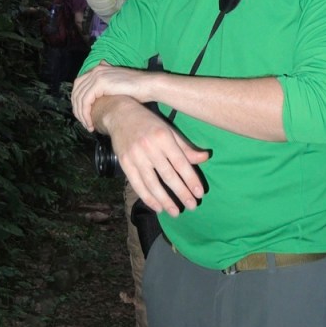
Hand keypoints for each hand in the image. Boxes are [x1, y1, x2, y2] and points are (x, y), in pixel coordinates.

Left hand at [72, 62, 154, 130]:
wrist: (147, 85)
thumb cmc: (136, 89)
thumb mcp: (116, 86)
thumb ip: (106, 87)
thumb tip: (98, 94)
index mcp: (99, 69)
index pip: (79, 85)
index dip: (77, 101)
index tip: (83, 115)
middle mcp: (96, 70)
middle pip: (76, 91)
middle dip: (77, 109)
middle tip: (84, 123)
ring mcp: (97, 75)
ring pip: (79, 98)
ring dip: (81, 115)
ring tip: (88, 126)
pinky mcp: (100, 83)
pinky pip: (85, 101)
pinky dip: (85, 114)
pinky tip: (90, 123)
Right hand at [100, 98, 209, 215]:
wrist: (120, 114)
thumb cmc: (148, 122)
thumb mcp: (168, 130)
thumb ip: (185, 147)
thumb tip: (205, 158)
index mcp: (163, 137)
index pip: (180, 162)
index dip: (191, 179)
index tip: (200, 193)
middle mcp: (149, 147)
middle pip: (168, 175)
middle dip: (181, 193)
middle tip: (192, 206)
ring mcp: (135, 156)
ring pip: (152, 183)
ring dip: (165, 200)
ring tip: (176, 212)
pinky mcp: (124, 163)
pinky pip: (137, 185)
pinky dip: (148, 198)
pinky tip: (158, 207)